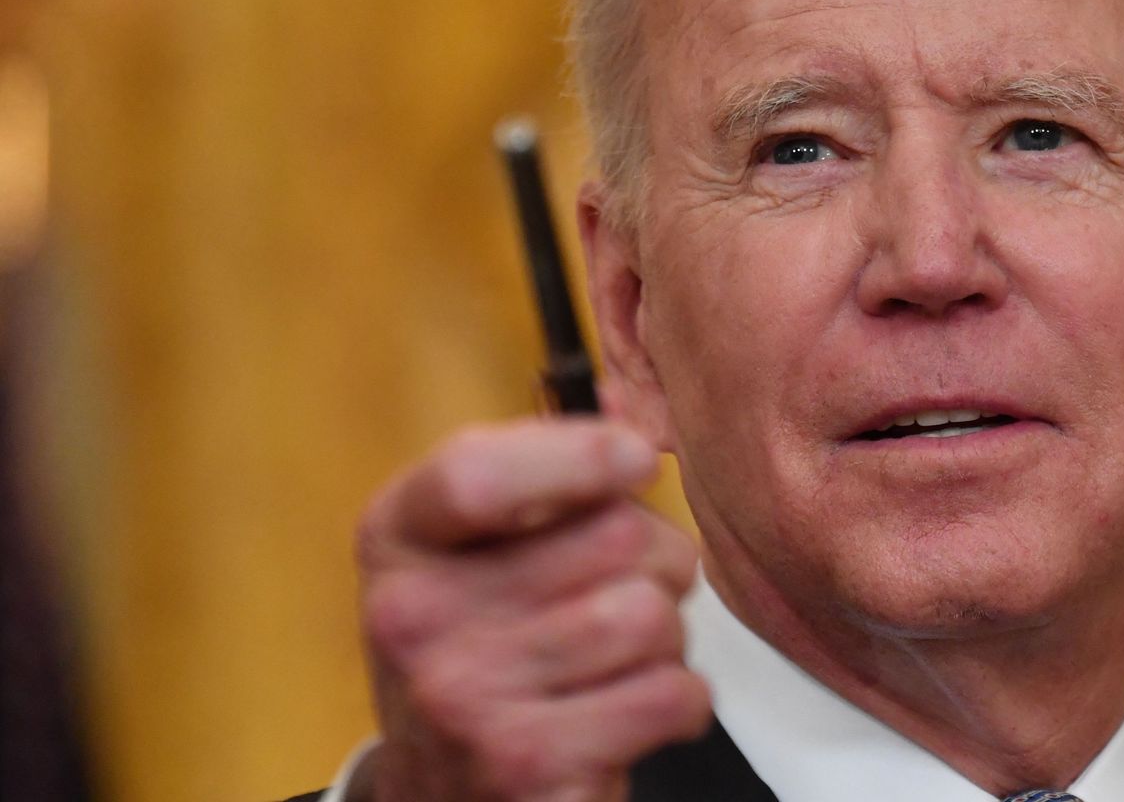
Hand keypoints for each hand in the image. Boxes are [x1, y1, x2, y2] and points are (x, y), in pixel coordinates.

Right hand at [355, 418, 708, 800]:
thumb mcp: (473, 546)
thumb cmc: (479, 643)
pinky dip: (680, 701)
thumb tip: (628, 404)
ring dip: (667, 634)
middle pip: (615, 538)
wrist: (441, 790)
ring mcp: (465, 699)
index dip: (578, 454)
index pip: (478, 474)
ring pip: (651, 617)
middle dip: (657, 558)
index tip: (635, 458)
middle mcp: (416, 616)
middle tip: (627, 588)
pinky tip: (632, 707)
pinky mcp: (528, 767)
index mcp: (399, 535)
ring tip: (622, 654)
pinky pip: (671, 695)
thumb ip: (542, 470)